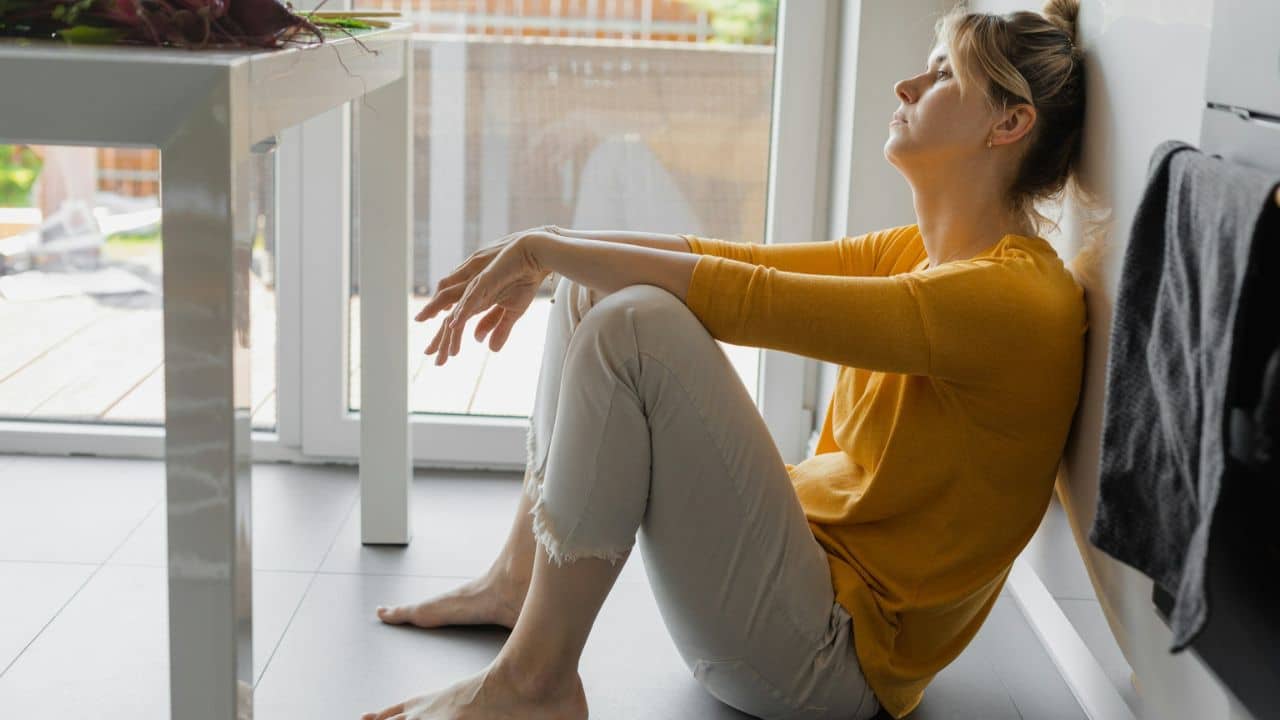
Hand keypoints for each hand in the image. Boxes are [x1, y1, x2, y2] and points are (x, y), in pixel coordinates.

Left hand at [419, 233, 550, 365]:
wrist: (533, 255)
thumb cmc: (523, 280)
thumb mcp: (511, 311)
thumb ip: (496, 326)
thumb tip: (486, 346)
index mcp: (475, 302)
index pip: (454, 323)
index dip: (445, 340)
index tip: (440, 358)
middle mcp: (470, 295)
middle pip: (449, 320)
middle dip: (439, 340)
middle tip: (428, 355)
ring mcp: (476, 288)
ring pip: (456, 312)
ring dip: (446, 332)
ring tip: (436, 348)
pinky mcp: (485, 281)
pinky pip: (470, 299)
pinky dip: (462, 312)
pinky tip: (454, 324)